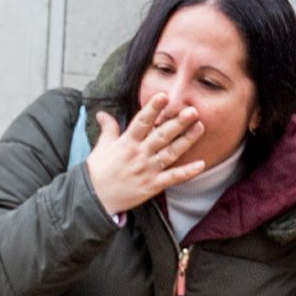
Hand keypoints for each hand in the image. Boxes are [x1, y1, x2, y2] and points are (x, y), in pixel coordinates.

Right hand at [84, 98, 200, 217]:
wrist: (94, 199)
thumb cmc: (97, 172)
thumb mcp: (101, 147)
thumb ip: (108, 129)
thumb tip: (102, 113)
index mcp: (127, 143)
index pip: (141, 122)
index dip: (153, 108)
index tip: (163, 96)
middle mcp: (139, 154)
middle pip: (161, 135)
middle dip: (177, 122)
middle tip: (192, 110)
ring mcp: (147, 170)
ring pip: (171, 153)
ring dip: (186, 140)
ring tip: (199, 127)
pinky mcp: (152, 185)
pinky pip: (173, 178)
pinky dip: (187, 172)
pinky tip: (201, 164)